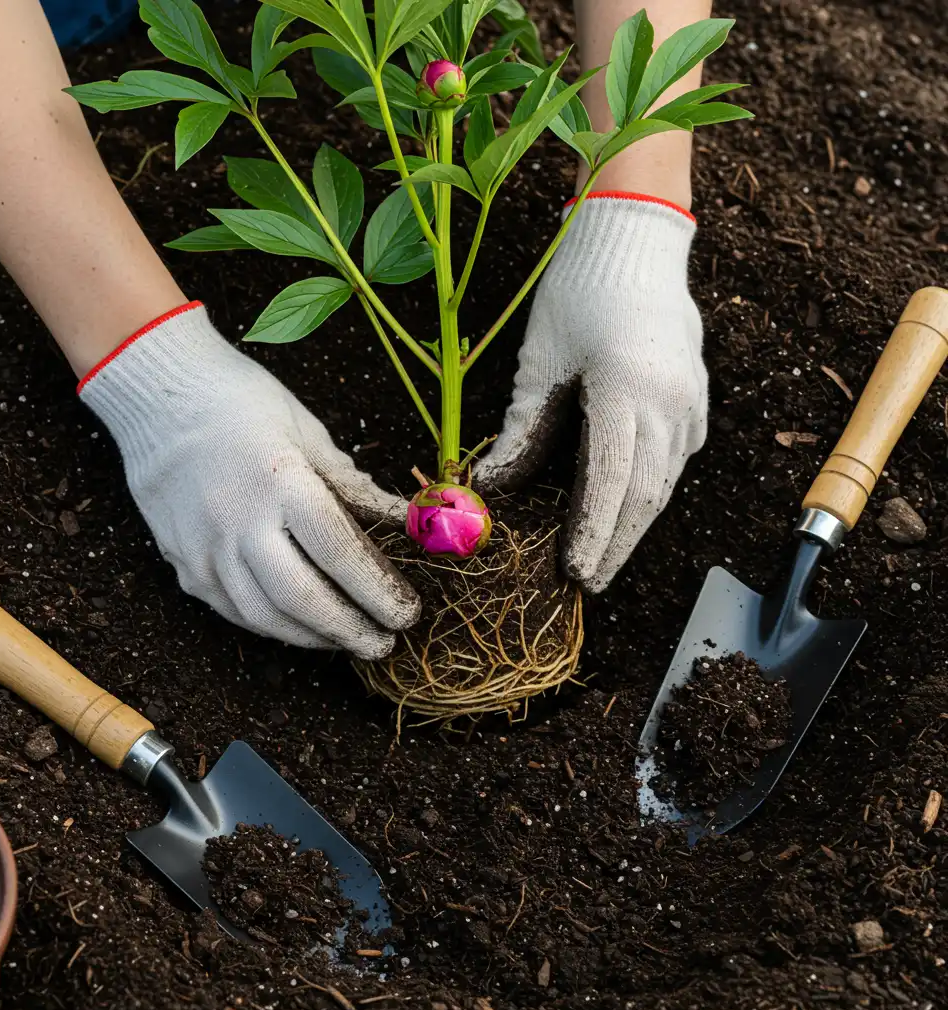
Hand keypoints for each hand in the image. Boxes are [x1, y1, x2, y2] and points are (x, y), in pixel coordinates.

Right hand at [79, 302, 419, 658]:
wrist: (156, 397)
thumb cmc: (241, 403)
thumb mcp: (308, 432)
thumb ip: (354, 487)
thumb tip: (404, 522)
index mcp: (281, 481)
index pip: (340, 553)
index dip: (378, 592)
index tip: (406, 613)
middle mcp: (239, 522)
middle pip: (303, 598)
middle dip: (350, 630)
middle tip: (383, 645)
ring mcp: (205, 548)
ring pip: (264, 616)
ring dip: (312, 637)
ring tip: (347, 641)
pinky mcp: (182, 562)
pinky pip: (232, 609)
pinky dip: (271, 624)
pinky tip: (300, 626)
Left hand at [474, 194, 707, 592]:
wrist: (634, 247)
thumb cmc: (576, 298)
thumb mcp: (539, 364)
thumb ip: (523, 431)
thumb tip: (492, 487)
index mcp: (625, 389)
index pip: (609, 483)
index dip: (591, 533)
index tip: (572, 571)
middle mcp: (669, 402)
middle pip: (644, 496)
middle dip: (616, 545)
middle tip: (589, 582)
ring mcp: (691, 403)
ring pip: (664, 484)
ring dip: (634, 525)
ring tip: (605, 556)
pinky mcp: (697, 402)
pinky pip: (675, 462)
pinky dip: (650, 493)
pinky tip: (627, 512)